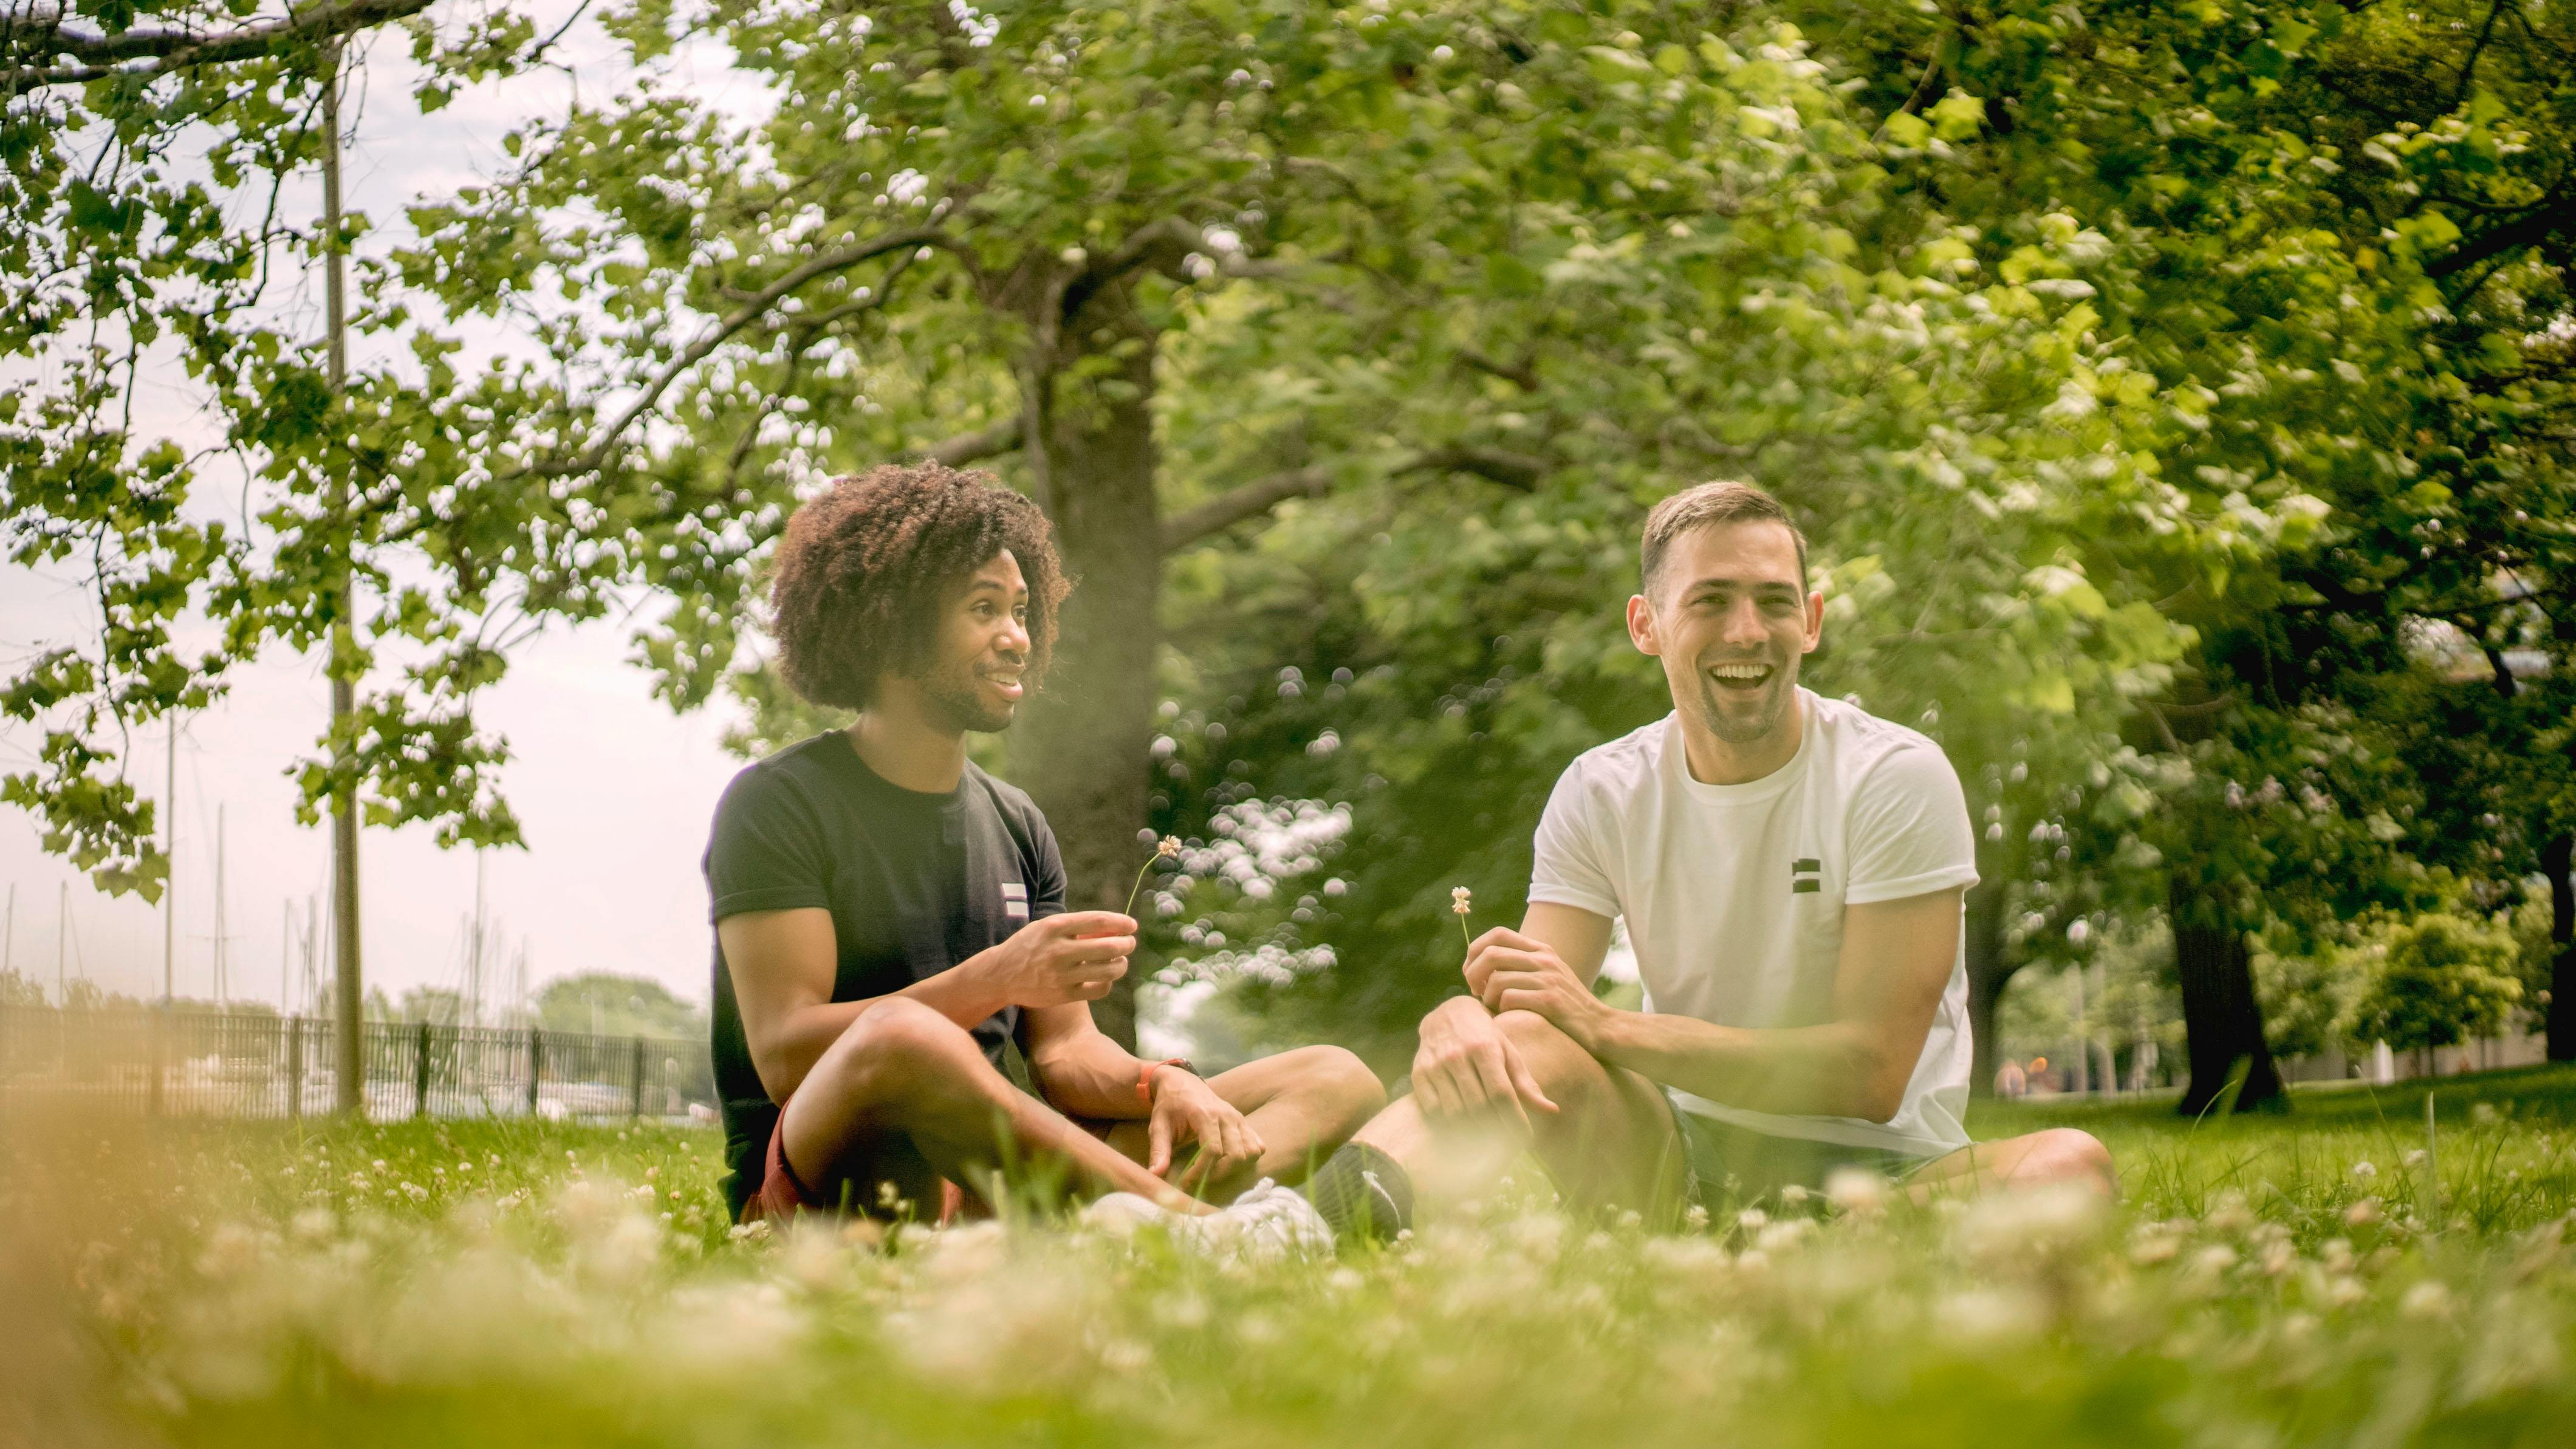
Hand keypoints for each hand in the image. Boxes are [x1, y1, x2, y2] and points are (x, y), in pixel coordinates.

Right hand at [981, 911, 1135, 1007]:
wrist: (1002, 975)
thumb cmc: (1031, 946)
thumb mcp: (1047, 927)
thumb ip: (1077, 926)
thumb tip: (1113, 927)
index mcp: (1055, 927)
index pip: (1099, 921)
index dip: (1121, 923)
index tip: (1132, 925)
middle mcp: (1059, 950)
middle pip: (1109, 947)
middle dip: (1127, 944)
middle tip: (1130, 943)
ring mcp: (1062, 974)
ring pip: (1108, 970)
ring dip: (1122, 964)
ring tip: (1121, 960)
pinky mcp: (1064, 995)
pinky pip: (1100, 989)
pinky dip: (1108, 982)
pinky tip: (1105, 977)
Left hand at [1145, 1069, 1264, 1190]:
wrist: (1181, 1082)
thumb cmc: (1169, 1105)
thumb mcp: (1158, 1125)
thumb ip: (1159, 1150)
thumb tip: (1156, 1174)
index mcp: (1205, 1114)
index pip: (1213, 1151)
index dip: (1201, 1171)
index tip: (1186, 1181)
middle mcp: (1227, 1115)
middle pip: (1236, 1155)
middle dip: (1219, 1174)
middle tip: (1200, 1179)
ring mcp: (1239, 1118)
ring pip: (1251, 1152)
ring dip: (1235, 1168)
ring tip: (1214, 1171)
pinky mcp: (1244, 1122)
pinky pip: (1257, 1145)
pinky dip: (1247, 1158)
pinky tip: (1229, 1161)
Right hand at [1409, 994, 1558, 1130]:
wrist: (1447, 1014)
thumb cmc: (1485, 1037)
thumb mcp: (1508, 1053)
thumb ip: (1526, 1084)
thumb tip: (1552, 1112)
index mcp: (1485, 1048)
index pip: (1502, 1094)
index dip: (1515, 1121)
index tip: (1525, 1139)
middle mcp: (1458, 1055)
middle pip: (1479, 1107)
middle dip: (1496, 1129)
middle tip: (1506, 1139)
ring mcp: (1435, 1064)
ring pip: (1455, 1112)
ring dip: (1472, 1128)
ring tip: (1485, 1133)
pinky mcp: (1418, 1072)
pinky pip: (1433, 1109)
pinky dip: (1448, 1121)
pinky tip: (1461, 1120)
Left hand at [1464, 927, 1609, 1051]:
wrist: (1600, 1027)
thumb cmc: (1567, 1008)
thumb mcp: (1548, 977)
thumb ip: (1522, 966)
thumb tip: (1482, 966)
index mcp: (1541, 950)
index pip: (1497, 934)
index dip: (1476, 950)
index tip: (1471, 971)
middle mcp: (1544, 959)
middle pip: (1491, 954)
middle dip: (1473, 973)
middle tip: (1475, 991)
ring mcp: (1548, 978)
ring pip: (1496, 980)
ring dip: (1487, 998)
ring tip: (1495, 1008)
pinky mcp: (1550, 1000)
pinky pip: (1508, 998)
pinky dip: (1500, 1009)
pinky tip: (1509, 1016)